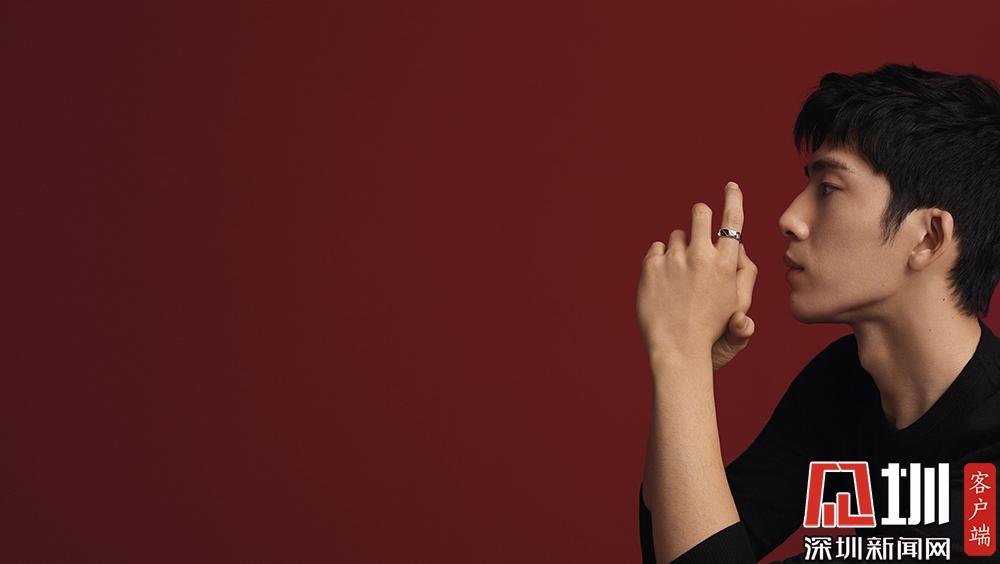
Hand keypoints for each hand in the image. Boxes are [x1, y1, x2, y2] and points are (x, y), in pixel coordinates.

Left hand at [635, 182, 757, 364]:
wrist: (678, 350)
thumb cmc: (711, 329)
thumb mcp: (738, 303)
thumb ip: (743, 273)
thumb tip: (737, 247)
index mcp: (726, 263)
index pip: (733, 220)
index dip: (733, 199)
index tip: (731, 186)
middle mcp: (700, 256)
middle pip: (700, 214)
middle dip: (700, 215)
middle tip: (697, 226)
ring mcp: (674, 260)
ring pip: (676, 235)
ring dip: (679, 248)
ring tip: (680, 278)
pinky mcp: (651, 267)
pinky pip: (655, 249)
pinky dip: (659, 260)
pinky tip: (664, 283)